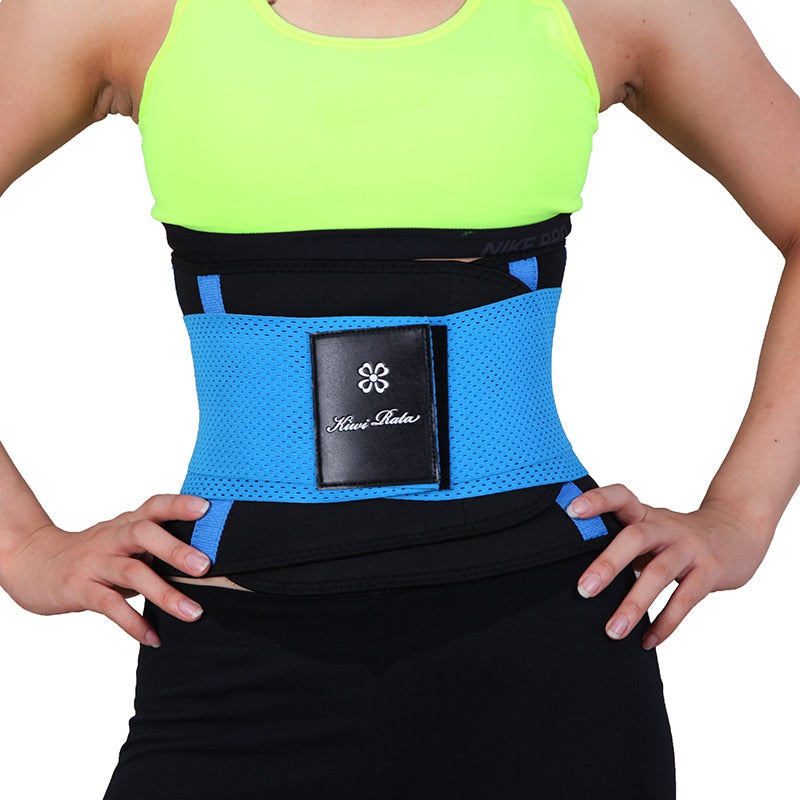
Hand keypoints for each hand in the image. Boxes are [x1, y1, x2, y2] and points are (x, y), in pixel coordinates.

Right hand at [2, 494, 213, 646]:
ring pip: (131, 572)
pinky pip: (109, 605)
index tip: (207, 509)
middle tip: (205, 566)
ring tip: (193, 612)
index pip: (155, 506)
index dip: (179, 505)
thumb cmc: (97, 554)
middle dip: (175, 548)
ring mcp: (95, 562)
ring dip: (165, 594)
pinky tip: (153, 637)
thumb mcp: (126, 542)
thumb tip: (207, 560)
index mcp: (128, 523)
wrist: (36, 564)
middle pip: (143, 533)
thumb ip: (158, 545)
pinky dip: (133, 622)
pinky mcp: (80, 589)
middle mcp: (112, 537)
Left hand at [569, 484, 769, 649]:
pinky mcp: (710, 571)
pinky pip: (685, 599)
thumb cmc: (677, 536)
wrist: (737, 531)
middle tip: (583, 590)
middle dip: (608, 564)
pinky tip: (647, 641)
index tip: (571, 511)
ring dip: (634, 604)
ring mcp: (689, 548)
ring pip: (659, 573)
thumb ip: (619, 539)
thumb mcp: (649, 528)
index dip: (597, 500)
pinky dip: (665, 623)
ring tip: (613, 631)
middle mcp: (665, 527)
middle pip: (635, 538)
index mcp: (645, 514)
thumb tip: (573, 567)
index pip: (620, 497)